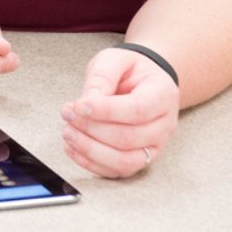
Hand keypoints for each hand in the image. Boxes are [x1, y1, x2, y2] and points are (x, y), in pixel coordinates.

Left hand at [60, 47, 179, 177]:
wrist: (142, 82)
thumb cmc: (129, 69)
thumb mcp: (115, 59)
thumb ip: (102, 77)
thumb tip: (86, 103)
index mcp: (163, 94)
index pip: (138, 109)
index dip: (105, 111)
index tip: (78, 105)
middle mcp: (164, 125)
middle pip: (129, 138)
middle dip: (92, 129)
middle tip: (67, 114)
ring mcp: (155, 146)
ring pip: (125, 161)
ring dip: (90, 150)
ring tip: (67, 132)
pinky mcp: (140, 159)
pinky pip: (117, 172)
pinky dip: (91, 163)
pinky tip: (71, 147)